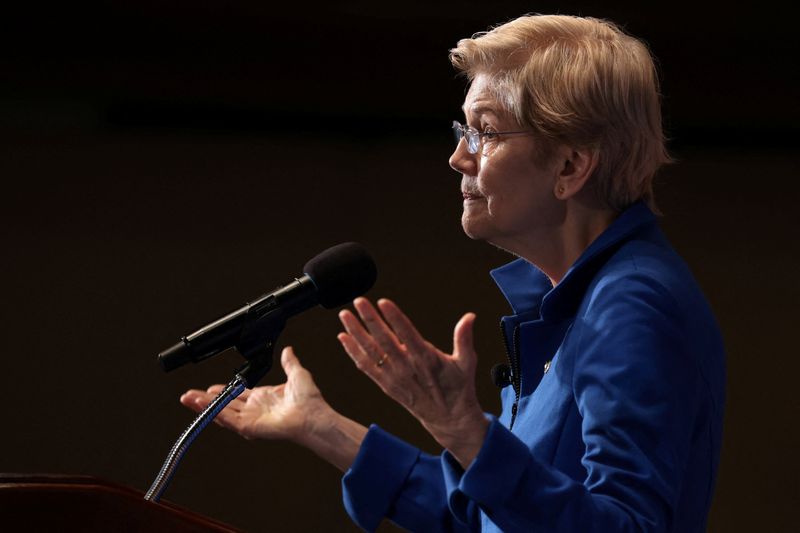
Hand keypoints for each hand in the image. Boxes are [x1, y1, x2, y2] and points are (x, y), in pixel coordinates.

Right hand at [180, 346, 368, 471]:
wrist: (313, 416)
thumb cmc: (310, 401)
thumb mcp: (297, 374)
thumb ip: (289, 362)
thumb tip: (288, 350)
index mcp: (264, 398)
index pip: (237, 395)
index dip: (222, 391)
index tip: (210, 387)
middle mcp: (255, 409)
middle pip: (224, 404)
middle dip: (205, 400)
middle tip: (189, 395)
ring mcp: (251, 419)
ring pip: (221, 412)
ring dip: (204, 406)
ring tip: (188, 399)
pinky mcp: (249, 427)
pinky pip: (227, 419)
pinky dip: (213, 412)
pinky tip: (202, 406)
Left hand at [337, 297, 488, 467]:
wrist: (448, 419)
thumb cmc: (458, 387)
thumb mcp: (466, 363)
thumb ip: (464, 338)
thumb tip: (470, 316)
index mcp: (426, 359)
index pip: (407, 334)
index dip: (395, 318)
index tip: (383, 302)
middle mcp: (407, 368)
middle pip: (384, 340)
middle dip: (370, 319)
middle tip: (358, 300)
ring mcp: (394, 377)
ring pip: (371, 352)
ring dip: (356, 333)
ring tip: (344, 316)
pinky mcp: (387, 385)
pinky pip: (366, 368)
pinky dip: (353, 352)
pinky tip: (343, 338)